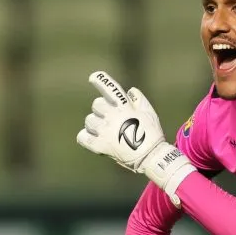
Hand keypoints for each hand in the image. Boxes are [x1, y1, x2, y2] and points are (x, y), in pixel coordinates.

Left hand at [77, 72, 196, 204]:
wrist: (151, 157)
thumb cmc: (152, 135)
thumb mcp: (149, 113)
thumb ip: (139, 100)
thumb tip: (130, 91)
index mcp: (124, 107)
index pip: (109, 88)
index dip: (100, 80)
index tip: (93, 78)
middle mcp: (112, 117)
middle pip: (96, 105)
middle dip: (101, 109)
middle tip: (109, 118)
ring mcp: (104, 131)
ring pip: (89, 121)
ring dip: (95, 124)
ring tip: (104, 131)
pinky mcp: (99, 145)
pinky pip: (83, 137)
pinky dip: (86, 137)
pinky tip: (94, 139)